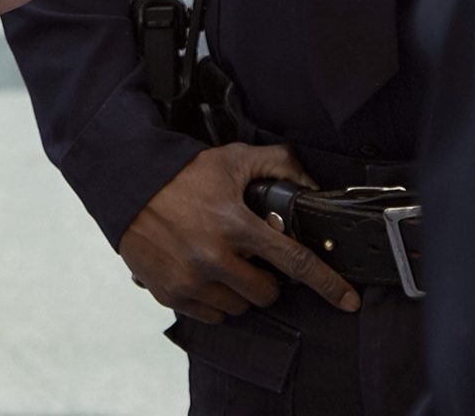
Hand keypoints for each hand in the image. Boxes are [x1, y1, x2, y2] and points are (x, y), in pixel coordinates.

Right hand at [117, 144, 356, 322]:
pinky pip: (211, 315)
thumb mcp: (230, 159)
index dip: (327, 284)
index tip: (348, 301)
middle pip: (266, 294)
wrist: (126, 186)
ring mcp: (191, 280)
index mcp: (235, 225)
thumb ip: (276, 164)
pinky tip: (205, 275)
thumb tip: (309, 182)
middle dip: (268, 281)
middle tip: (254, 261)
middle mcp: (213, 257)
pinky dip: (215, 300)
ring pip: (239, 308)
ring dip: (240, 291)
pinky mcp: (171, 294)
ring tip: (225, 264)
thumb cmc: (180, 175)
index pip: (294, 262)